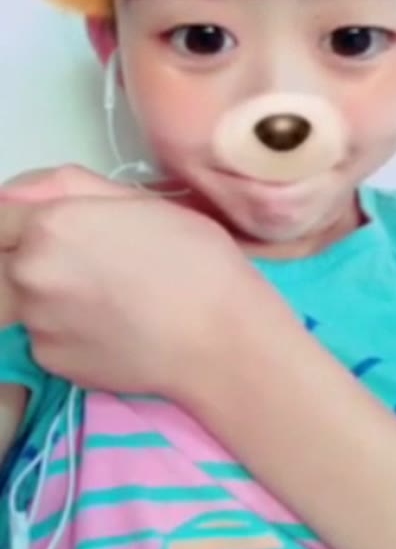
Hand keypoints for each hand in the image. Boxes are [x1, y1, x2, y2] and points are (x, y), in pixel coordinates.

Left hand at [0, 166, 268, 401]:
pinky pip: (42, 335)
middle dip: (28, 256)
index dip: (25, 220)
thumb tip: (20, 196)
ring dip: (46, 292)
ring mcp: (37, 324)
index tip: (50, 228)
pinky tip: (110, 325)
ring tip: (103, 295)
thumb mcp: (137, 200)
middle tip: (84, 262)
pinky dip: (65, 328)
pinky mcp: (51, 362)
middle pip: (2, 259)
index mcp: (50, 226)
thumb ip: (66, 185)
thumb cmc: (194, 260)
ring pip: (20, 298)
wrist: (220, 338)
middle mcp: (30, 276)